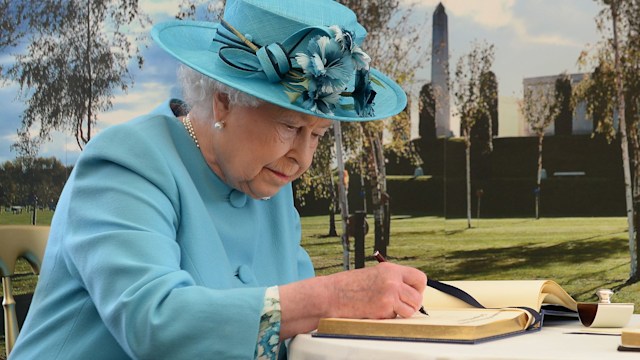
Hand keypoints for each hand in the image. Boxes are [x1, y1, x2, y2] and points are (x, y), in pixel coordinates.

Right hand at [278, 263, 426, 338]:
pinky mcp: (383, 309)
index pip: (420, 278)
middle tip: (400, 305)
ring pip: (411, 309)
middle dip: (412, 303)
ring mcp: (389, 295)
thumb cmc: (349, 286)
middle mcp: (392, 281)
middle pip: (418, 296)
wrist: (332, 294)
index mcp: (390, 269)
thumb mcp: (373, 274)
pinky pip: (397, 317)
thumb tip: (409, 290)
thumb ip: (392, 279)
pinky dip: (390, 317)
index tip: (412, 292)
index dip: (418, 288)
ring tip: (387, 308)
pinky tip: (376, 311)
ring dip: (402, 312)